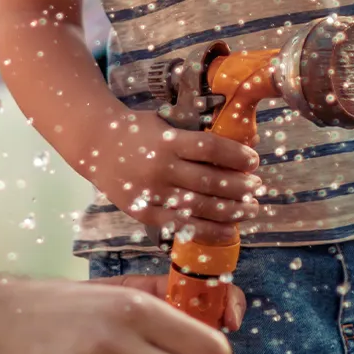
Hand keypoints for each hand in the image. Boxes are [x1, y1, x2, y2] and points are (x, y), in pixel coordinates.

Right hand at [84, 109, 261, 231]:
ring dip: (231, 210)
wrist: (96, 145)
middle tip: (257, 187)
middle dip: (239, 186)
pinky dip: (208, 230)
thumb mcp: (165, 123)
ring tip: (251, 208)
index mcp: (167, 141)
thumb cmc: (137, 131)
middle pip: (209, 181)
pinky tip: (228, 230)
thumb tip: (240, 147)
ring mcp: (152, 193)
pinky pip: (182, 225)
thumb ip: (196, 135)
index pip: (210, 149)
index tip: (254, 161)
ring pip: (199, 207)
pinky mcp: (145, 213)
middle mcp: (161, 168)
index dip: (236, 156)